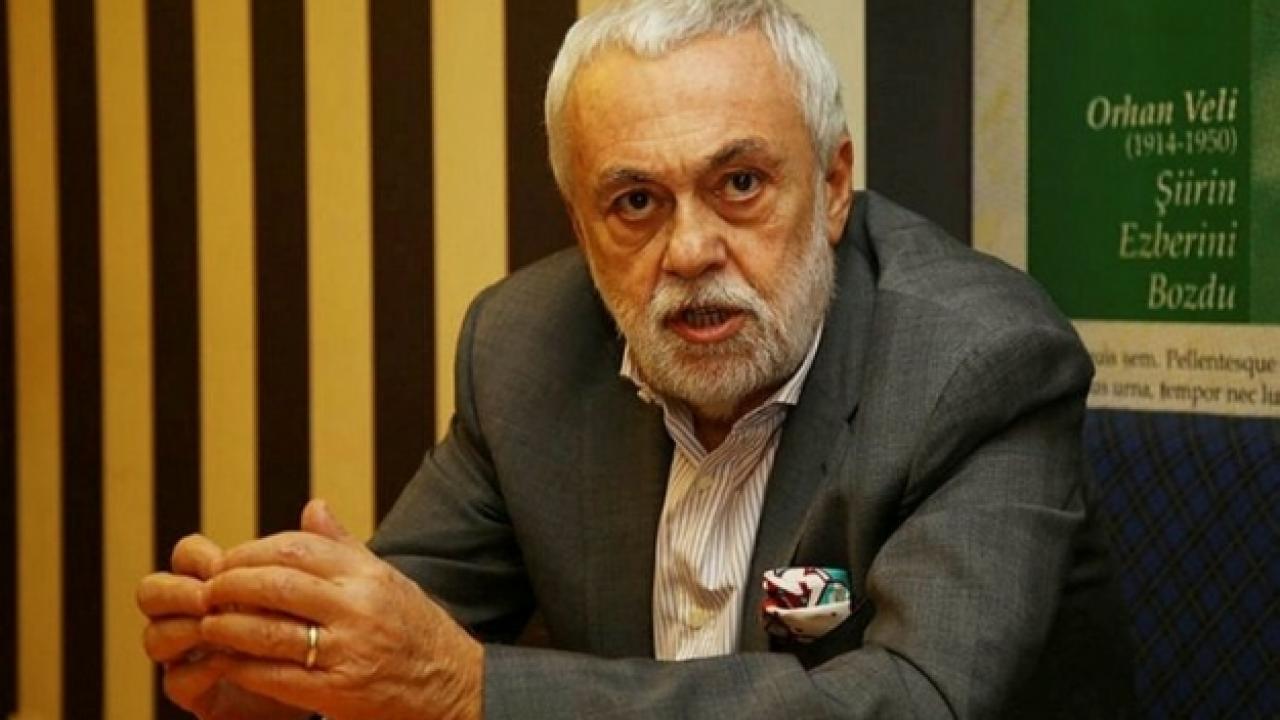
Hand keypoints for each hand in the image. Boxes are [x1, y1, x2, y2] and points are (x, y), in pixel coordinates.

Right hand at [138, 534, 309, 719]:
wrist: (323, 683)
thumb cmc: (310, 630)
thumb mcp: (313, 589)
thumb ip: (311, 552)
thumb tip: (316, 506)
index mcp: (214, 583)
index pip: (185, 556)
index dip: (196, 557)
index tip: (222, 564)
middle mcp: (192, 616)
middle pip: (152, 592)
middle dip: (175, 591)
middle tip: (207, 597)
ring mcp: (188, 655)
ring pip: (155, 636)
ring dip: (185, 630)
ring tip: (218, 628)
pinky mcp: (197, 692)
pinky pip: (178, 680)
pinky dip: (201, 670)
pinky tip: (229, 663)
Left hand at [201, 499, 482, 719]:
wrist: (453, 686)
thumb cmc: (416, 629)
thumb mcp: (388, 579)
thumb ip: (345, 546)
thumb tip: (312, 507)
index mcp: (369, 575)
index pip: (297, 548)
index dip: (252, 552)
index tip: (229, 560)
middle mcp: (359, 608)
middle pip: (276, 585)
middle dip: (231, 585)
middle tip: (207, 589)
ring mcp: (348, 652)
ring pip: (268, 632)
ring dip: (227, 627)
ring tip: (207, 624)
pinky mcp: (337, 693)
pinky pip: (275, 676)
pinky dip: (242, 666)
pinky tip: (227, 660)